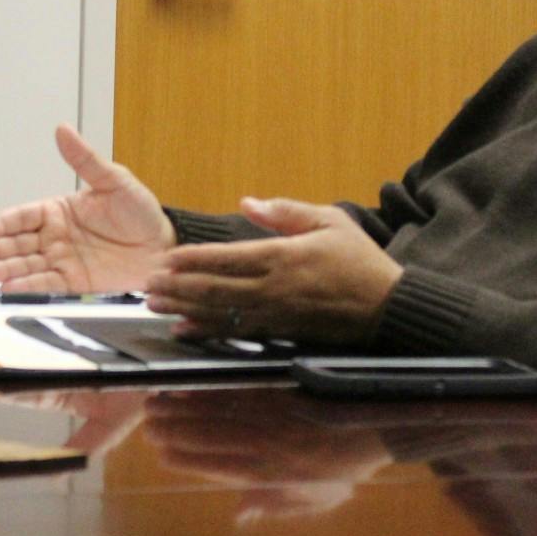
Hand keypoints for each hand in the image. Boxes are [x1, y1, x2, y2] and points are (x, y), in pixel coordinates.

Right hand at [0, 124, 176, 292]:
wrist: (164, 247)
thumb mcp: (114, 180)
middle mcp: (55, 237)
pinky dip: (28, 287)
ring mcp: (63, 260)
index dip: (2, 223)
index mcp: (59, 210)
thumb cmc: (141, 212)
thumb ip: (85, 160)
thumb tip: (63, 130)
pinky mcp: (74, 282)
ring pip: (26, 265)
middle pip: (17, 243)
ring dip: (5, 270)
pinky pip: (47, 284)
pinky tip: (10, 288)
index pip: (23, 216)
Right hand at [143, 390, 392, 518]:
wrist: (376, 426)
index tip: (162, 456)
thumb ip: (273, 506)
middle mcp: (264, 444)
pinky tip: (190, 382)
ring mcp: (269, 415)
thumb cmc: (345, 468)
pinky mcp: (276, 389)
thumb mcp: (314, 499)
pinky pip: (236, 388)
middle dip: (175, 430)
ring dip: (184, 407)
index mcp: (270, 474)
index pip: (217, 467)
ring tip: (158, 402)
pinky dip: (209, 386)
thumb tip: (238, 516)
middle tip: (148, 424)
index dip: (187, 461)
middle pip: (210, 436)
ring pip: (217, 411)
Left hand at [145, 197, 400, 343]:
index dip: (192, 260)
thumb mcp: (329, 221)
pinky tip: (185, 331)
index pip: (227, 258)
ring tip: (155, 305)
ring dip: (184, 309)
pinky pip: (237, 332)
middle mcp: (274, 288)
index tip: (165, 259)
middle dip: (177, 287)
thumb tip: (247, 202)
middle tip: (147, 284)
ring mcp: (276, 314)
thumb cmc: (360, 260)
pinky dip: (207, 332)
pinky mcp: (281, 333)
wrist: (389, 308)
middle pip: (215, 289)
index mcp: (284, 257)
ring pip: (220, 313)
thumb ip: (285, 211)